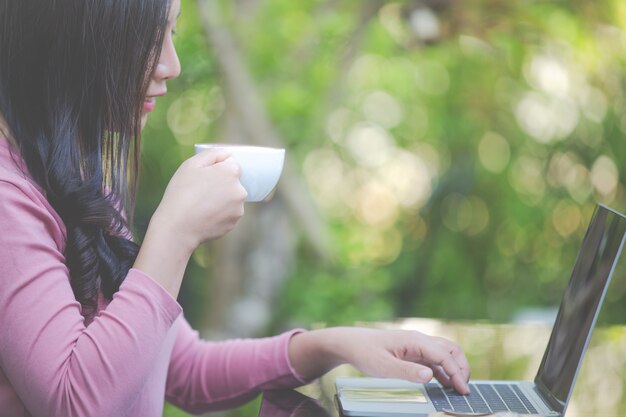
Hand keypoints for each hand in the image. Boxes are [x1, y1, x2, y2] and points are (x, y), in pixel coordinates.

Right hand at [153, 148, 247, 250]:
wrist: (177, 227)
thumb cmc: (181, 193)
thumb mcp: (190, 165)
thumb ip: (212, 154)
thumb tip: (228, 154)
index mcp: (231, 172)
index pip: (230, 164)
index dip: (216, 169)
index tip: (203, 178)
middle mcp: (240, 190)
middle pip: (232, 182)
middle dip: (220, 184)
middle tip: (200, 192)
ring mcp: (239, 208)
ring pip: (231, 198)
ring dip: (221, 199)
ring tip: (201, 205)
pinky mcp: (234, 222)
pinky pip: (228, 213)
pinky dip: (219, 213)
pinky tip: (204, 215)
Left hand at [288, 327, 470, 394]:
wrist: (351, 343)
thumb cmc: (365, 352)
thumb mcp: (383, 366)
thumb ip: (407, 371)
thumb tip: (430, 375)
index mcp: (415, 340)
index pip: (444, 355)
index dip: (457, 373)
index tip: (463, 390)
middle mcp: (419, 339)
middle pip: (450, 350)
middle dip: (461, 367)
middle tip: (464, 389)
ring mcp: (417, 344)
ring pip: (444, 353)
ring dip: (454, 368)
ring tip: (458, 388)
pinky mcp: (412, 350)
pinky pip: (434, 359)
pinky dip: (443, 370)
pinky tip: (444, 384)